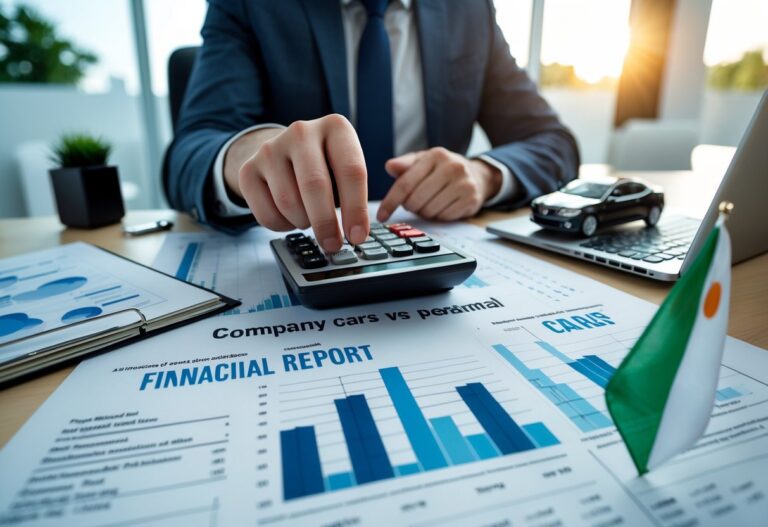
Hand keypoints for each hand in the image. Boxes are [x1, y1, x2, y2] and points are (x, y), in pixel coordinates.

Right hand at [225, 115, 368, 251]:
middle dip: (326, 223)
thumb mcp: (345, 169)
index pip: (351, 170)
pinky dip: (282, 225)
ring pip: (288, 201)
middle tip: (333, 244)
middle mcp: (302, 132)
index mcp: (335, 128)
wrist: (283, 153)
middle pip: (315, 185)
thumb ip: (354, 196)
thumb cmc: (325, 166)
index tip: (357, 236)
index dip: (356, 209)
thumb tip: (355, 234)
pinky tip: (290, 217)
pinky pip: (265, 213)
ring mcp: (271, 149)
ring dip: (302, 222)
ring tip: (309, 218)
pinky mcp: (248, 169)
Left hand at [377, 147, 501, 221]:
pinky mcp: (471, 199)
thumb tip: (389, 166)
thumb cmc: (442, 170)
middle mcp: (452, 167)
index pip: (405, 183)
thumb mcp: (423, 162)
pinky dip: (439, 216)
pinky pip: (444, 217)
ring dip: (424, 212)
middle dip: (410, 206)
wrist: (477, 176)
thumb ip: (405, 165)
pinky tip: (443, 206)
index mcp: (435, 155)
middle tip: (414, 203)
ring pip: (429, 211)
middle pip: (416, 200)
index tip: (381, 216)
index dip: (391, 202)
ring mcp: (464, 183)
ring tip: (430, 202)